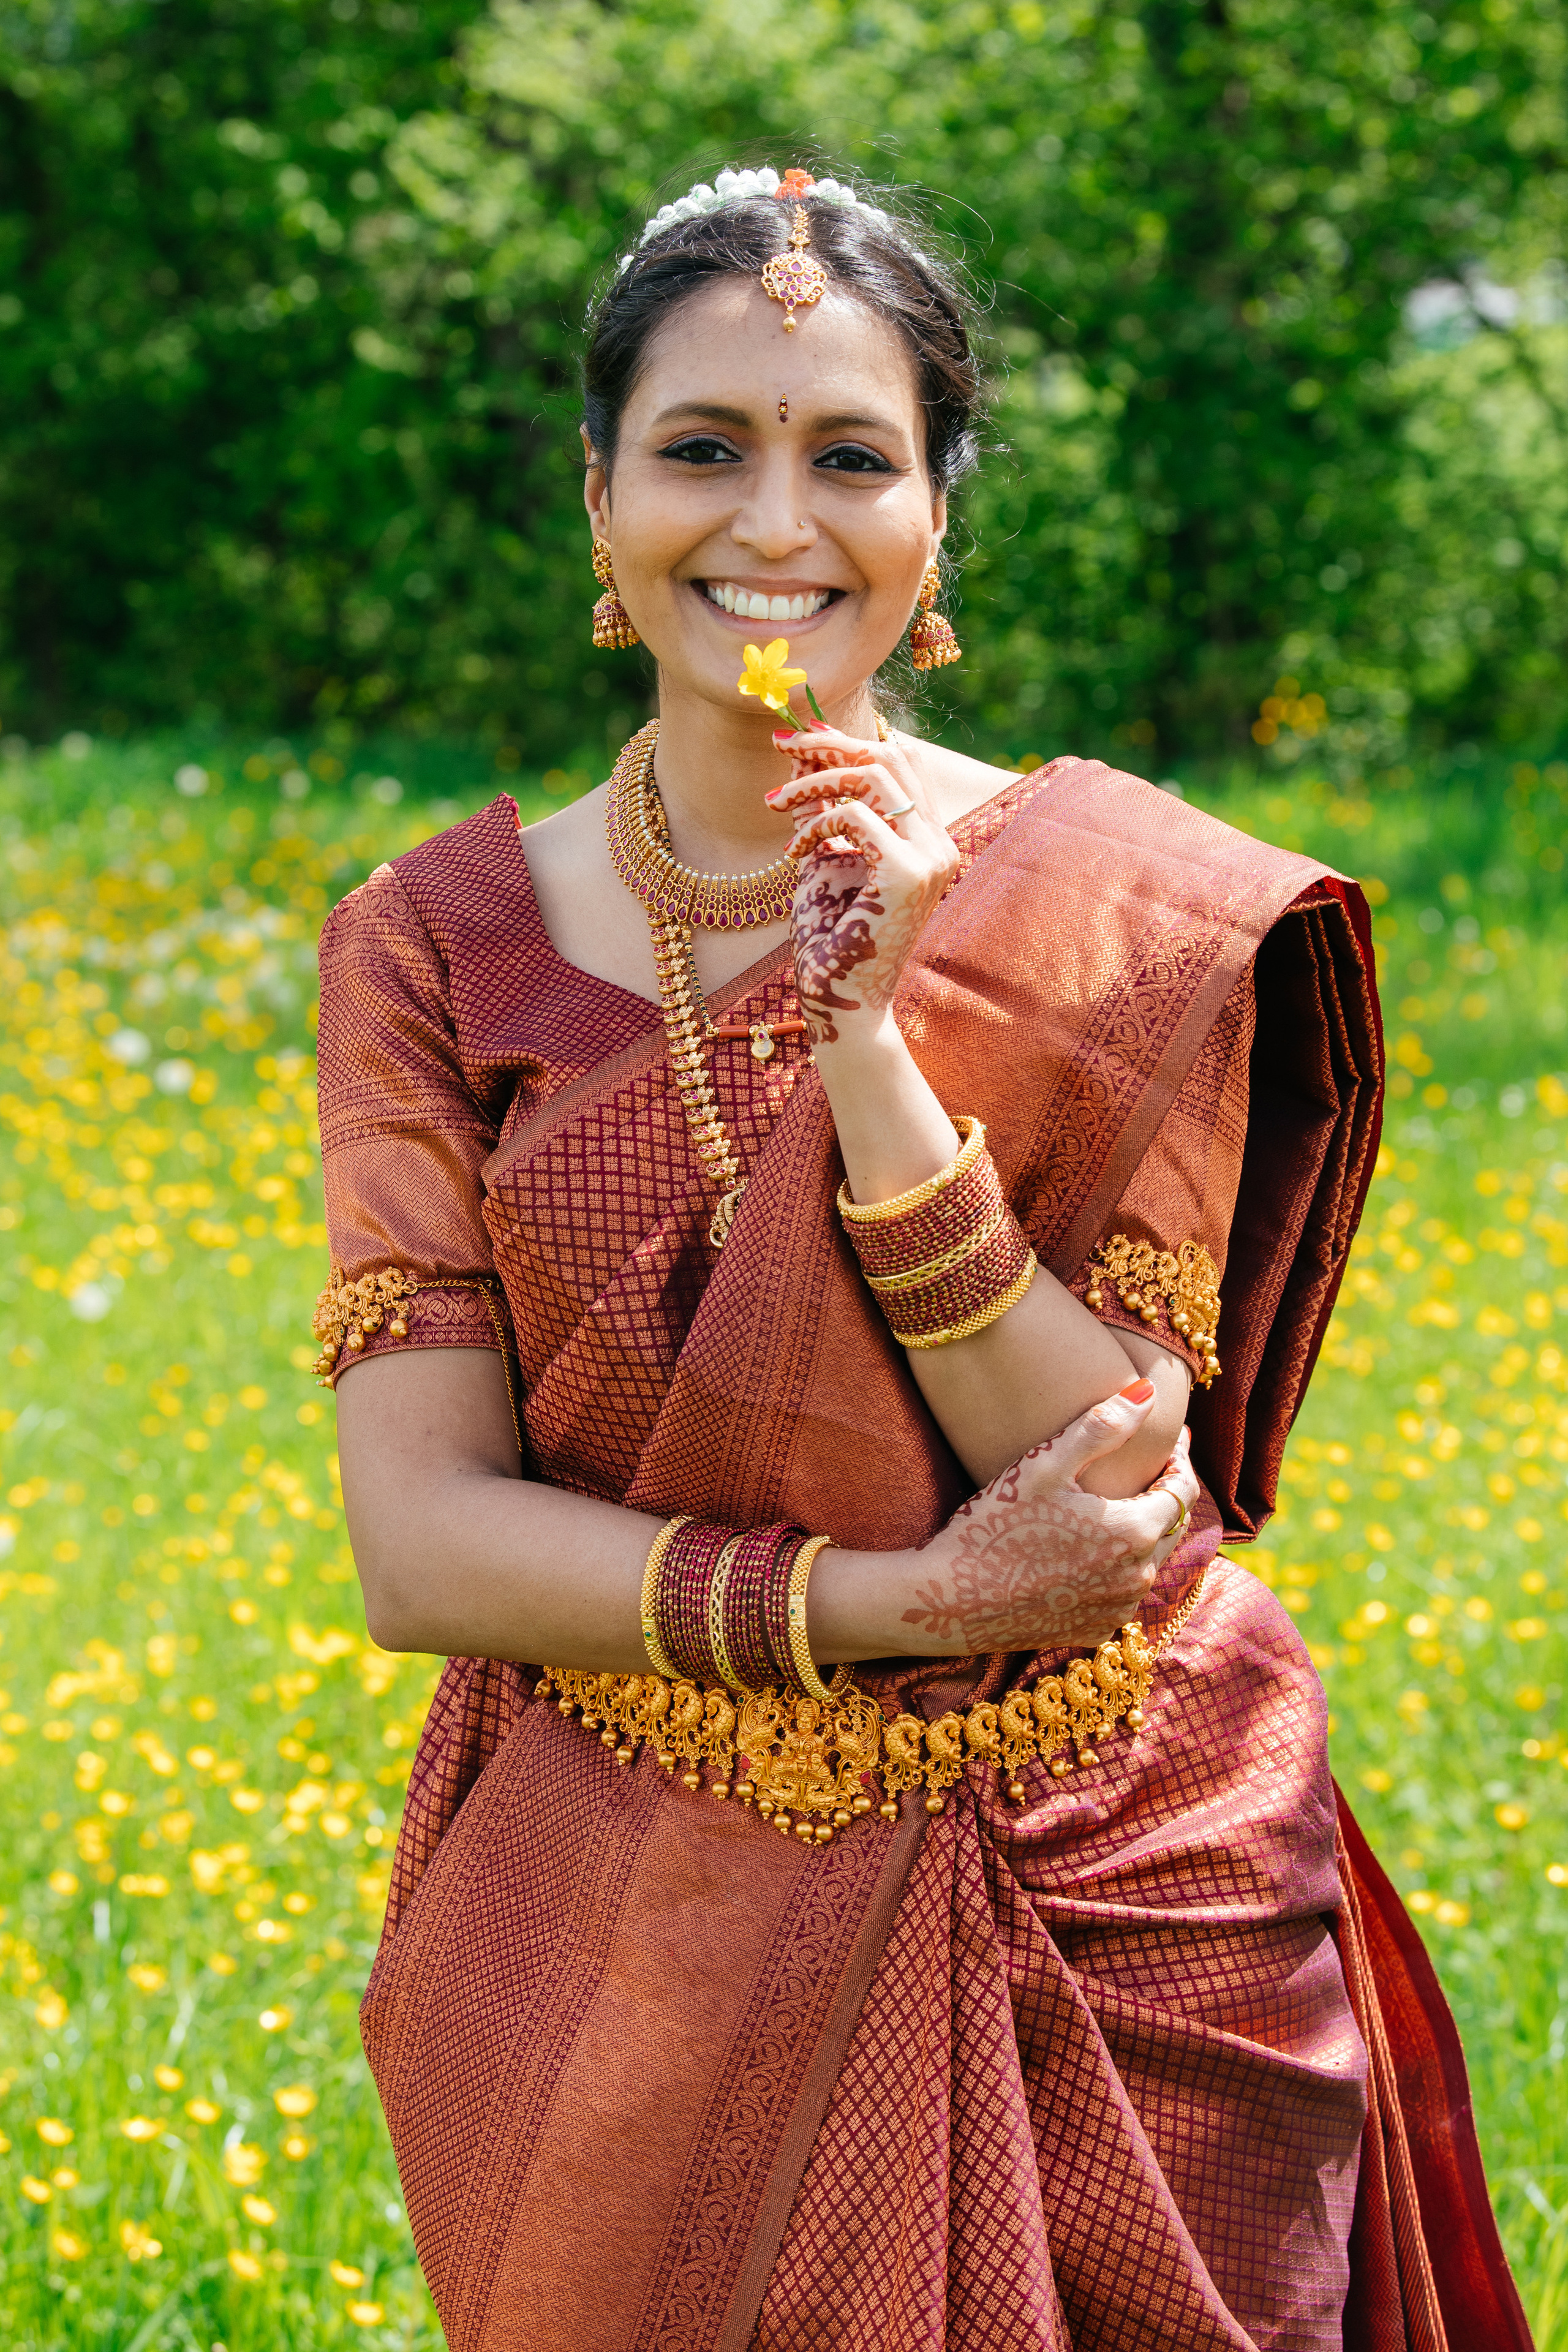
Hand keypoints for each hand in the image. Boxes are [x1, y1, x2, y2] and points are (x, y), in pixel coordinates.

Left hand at [765, 724, 958, 1046]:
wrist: (841, 1002)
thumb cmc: (831, 940)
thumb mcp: (824, 859)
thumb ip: (821, 811)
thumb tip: (802, 756)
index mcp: (928, 839)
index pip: (897, 764)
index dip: (846, 741)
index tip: (798, 737)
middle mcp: (939, 843)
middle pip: (890, 756)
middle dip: (831, 743)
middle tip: (781, 743)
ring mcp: (931, 857)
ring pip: (874, 775)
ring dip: (815, 780)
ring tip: (775, 803)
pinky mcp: (908, 872)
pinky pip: (854, 815)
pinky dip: (815, 824)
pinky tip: (793, 851)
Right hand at [897, 1383, 1200, 1655]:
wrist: (950, 1602)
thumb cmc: (994, 1527)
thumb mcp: (1044, 1465)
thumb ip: (1102, 1426)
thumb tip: (1149, 1391)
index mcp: (1135, 1532)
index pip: (1183, 1490)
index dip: (1180, 1460)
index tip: (1170, 1439)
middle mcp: (1138, 1577)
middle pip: (1172, 1526)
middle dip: (1167, 1494)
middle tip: (1151, 1466)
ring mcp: (1117, 1609)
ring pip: (1150, 1562)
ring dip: (1145, 1533)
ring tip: (1119, 1506)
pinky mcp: (1094, 1630)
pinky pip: (1122, 1593)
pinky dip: (1119, 1569)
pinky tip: (1093, 1551)